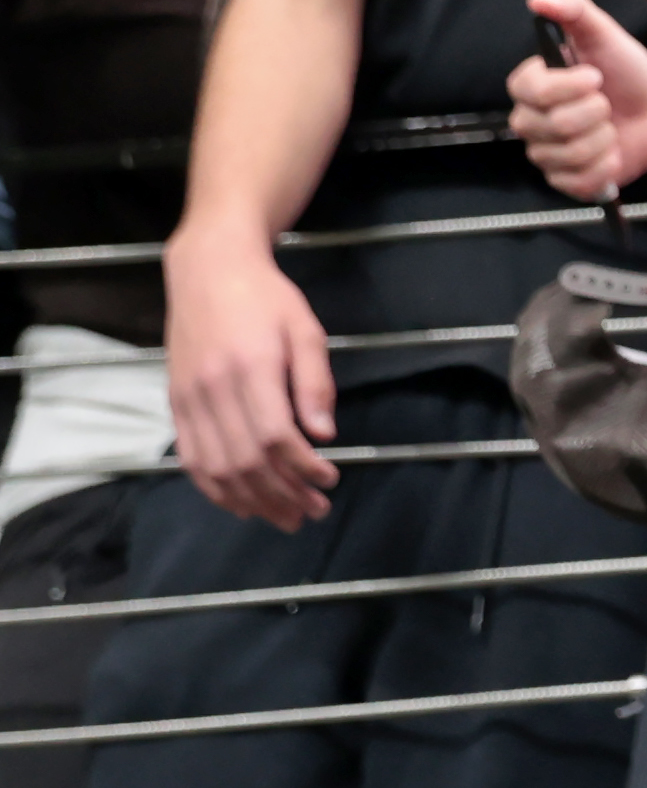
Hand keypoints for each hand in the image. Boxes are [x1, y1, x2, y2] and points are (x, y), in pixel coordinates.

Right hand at [162, 226, 337, 528]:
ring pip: (216, 467)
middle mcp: (212, 388)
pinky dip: (214, 488)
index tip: (330, 480)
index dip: (303, 468)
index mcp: (250, 368)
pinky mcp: (175, 402)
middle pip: (245, 460)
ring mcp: (188, 397)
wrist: (207, 269)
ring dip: (252, 500)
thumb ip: (315, 382)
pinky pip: (190, 457)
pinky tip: (241, 504)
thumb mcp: (305, 329)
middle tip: (314, 512)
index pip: (275, 436)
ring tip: (285, 517)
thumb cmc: (265, 298)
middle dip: (283, 494)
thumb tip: (323, 434)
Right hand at [505, 0, 646, 201]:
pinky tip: (612, 153)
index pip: (535, 92)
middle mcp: (528, 120)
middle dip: (596, 112)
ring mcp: (545, 153)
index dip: (572, 86)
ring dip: (605, 138)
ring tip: (611, 126)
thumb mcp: (603, 32)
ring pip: (570, 155)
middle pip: (555, 126)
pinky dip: (606, 168)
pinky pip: (578, 183)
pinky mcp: (565, 180)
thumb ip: (572, 8)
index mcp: (529, 84)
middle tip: (607, 103)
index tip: (597, 76)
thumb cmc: (625, 71)